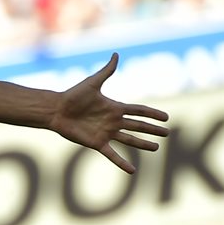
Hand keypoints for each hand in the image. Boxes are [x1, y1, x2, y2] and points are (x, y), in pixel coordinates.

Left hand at [49, 53, 169, 173]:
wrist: (56, 110)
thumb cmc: (72, 96)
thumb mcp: (92, 83)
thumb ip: (106, 71)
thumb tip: (116, 54)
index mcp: (114, 108)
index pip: (139, 110)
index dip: (152, 113)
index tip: (166, 117)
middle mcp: (113, 121)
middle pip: (138, 126)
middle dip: (152, 130)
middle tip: (166, 133)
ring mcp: (106, 133)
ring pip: (129, 140)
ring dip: (143, 144)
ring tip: (156, 148)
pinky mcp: (97, 143)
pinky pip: (112, 154)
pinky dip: (122, 162)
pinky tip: (132, 170)